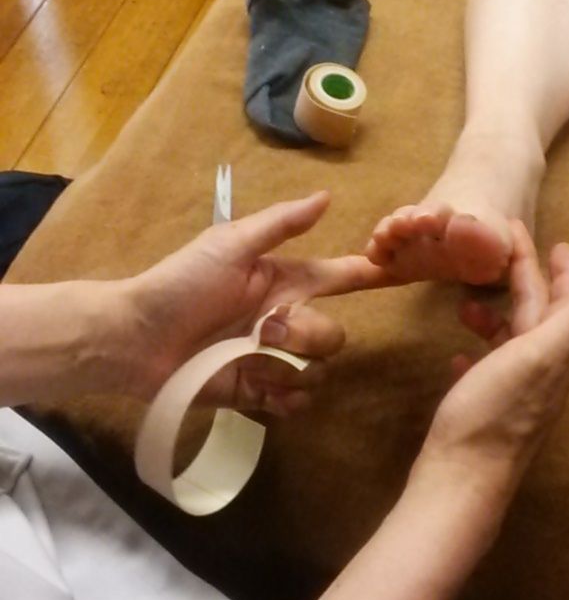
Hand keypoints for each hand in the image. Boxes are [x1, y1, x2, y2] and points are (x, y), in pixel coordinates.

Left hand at [115, 191, 385, 414]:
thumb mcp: (230, 245)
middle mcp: (283, 321)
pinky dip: (285, 397)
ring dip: (291, 366)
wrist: (136, 337)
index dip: (369, 275)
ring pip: (318, 370)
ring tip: (251, 358)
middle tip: (266, 330)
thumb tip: (326, 196)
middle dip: (307, 334)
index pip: (339, 277)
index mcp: (282, 283)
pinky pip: (296, 402)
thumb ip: (280, 224)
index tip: (401, 270)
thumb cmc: (181, 283)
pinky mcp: (255, 393)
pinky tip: (263, 388)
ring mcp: (271, 360)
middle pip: (334, 334)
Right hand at [412, 221, 568, 512]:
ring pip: (510, 344)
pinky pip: (486, 373)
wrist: (460, 480)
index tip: (547, 238)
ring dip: (494, 318)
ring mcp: (514, 396)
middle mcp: (541, 374)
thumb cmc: (493, 413)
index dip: (558, 268)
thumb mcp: (537, 357)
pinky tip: (458, 354)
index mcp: (554, 355)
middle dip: (524, 282)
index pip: (562, 300)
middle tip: (503, 250)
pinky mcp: (486, 413)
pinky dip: (477, 355)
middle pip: (536, 317)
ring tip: (464, 304)